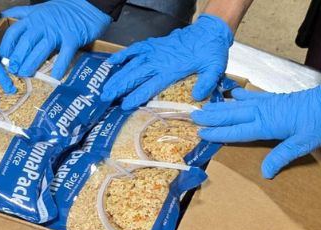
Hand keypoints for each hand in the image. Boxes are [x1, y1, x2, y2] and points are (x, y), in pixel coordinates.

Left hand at [0, 0, 110, 78]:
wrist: (86, 4)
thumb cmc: (61, 10)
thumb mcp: (37, 8)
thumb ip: (20, 13)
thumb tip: (1, 16)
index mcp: (33, 18)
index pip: (14, 32)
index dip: (6, 47)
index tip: (3, 59)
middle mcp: (43, 24)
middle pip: (26, 42)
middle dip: (17, 57)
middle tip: (13, 70)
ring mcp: (58, 31)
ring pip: (42, 49)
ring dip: (32, 63)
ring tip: (26, 74)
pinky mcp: (72, 37)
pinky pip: (65, 54)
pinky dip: (60, 66)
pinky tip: (55, 76)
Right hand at [101, 14, 232, 108]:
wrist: (208, 32)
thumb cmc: (210, 52)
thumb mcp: (214, 68)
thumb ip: (206, 82)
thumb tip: (197, 96)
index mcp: (171, 69)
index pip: (150, 86)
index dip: (136, 96)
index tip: (125, 106)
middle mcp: (158, 61)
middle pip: (135, 76)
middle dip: (119, 88)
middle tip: (106, 98)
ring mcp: (154, 51)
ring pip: (131, 65)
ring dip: (118, 77)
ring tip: (106, 88)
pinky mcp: (153, 44)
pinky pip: (134, 49)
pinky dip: (123, 55)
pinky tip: (111, 63)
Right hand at [191, 80, 320, 177]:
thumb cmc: (319, 124)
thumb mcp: (303, 144)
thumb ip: (282, 156)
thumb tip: (265, 173)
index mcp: (267, 125)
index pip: (237, 131)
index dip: (219, 133)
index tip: (202, 133)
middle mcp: (263, 112)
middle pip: (232, 115)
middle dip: (212, 117)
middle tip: (193, 116)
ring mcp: (267, 103)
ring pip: (238, 105)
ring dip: (220, 106)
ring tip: (204, 106)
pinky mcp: (274, 99)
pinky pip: (252, 96)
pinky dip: (240, 95)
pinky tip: (233, 94)